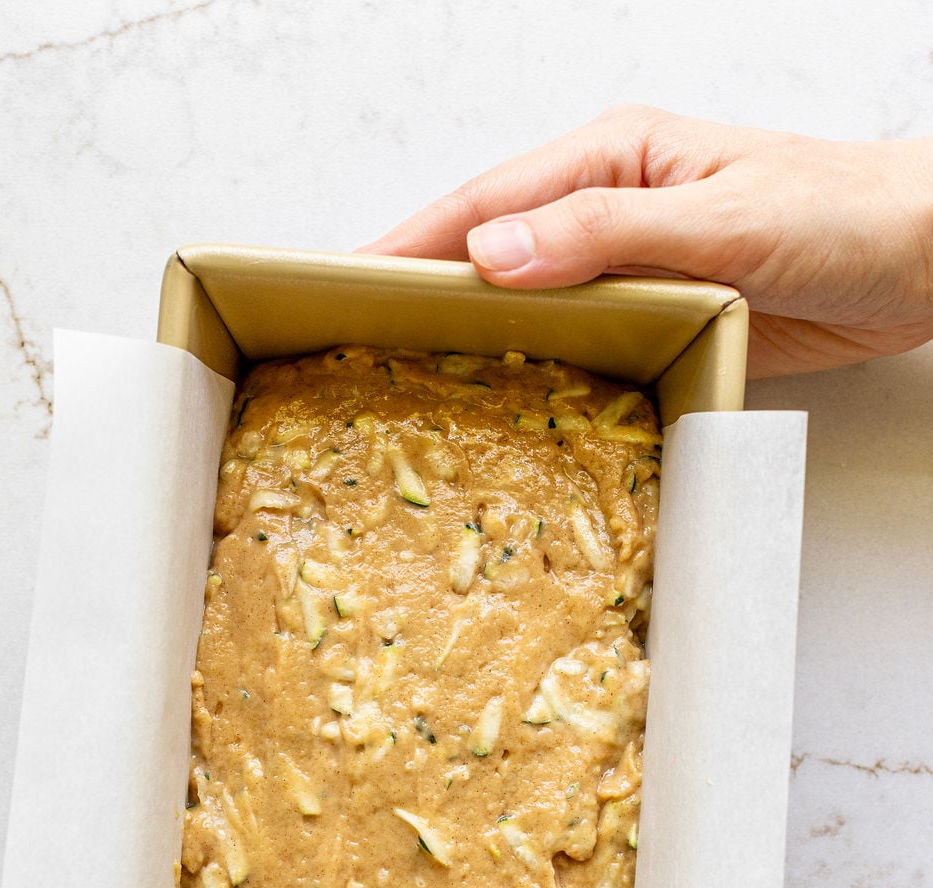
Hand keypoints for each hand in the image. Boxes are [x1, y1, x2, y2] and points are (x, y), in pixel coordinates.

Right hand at [362, 105, 932, 378]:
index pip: (487, 201)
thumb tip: (490, 259)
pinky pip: (572, 346)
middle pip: (489, 252)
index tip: (339, 283)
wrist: (916, 259)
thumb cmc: (835, 214)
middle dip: (419, 293)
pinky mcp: (653, 320)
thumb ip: (606, 234)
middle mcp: (608, 210)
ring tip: (401, 386)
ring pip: (524, 305)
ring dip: (468, 341)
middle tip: (348, 346)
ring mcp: (626, 269)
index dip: (410, 243)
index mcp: (613, 156)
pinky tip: (497, 405)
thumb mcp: (717, 218)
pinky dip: (528, 371)